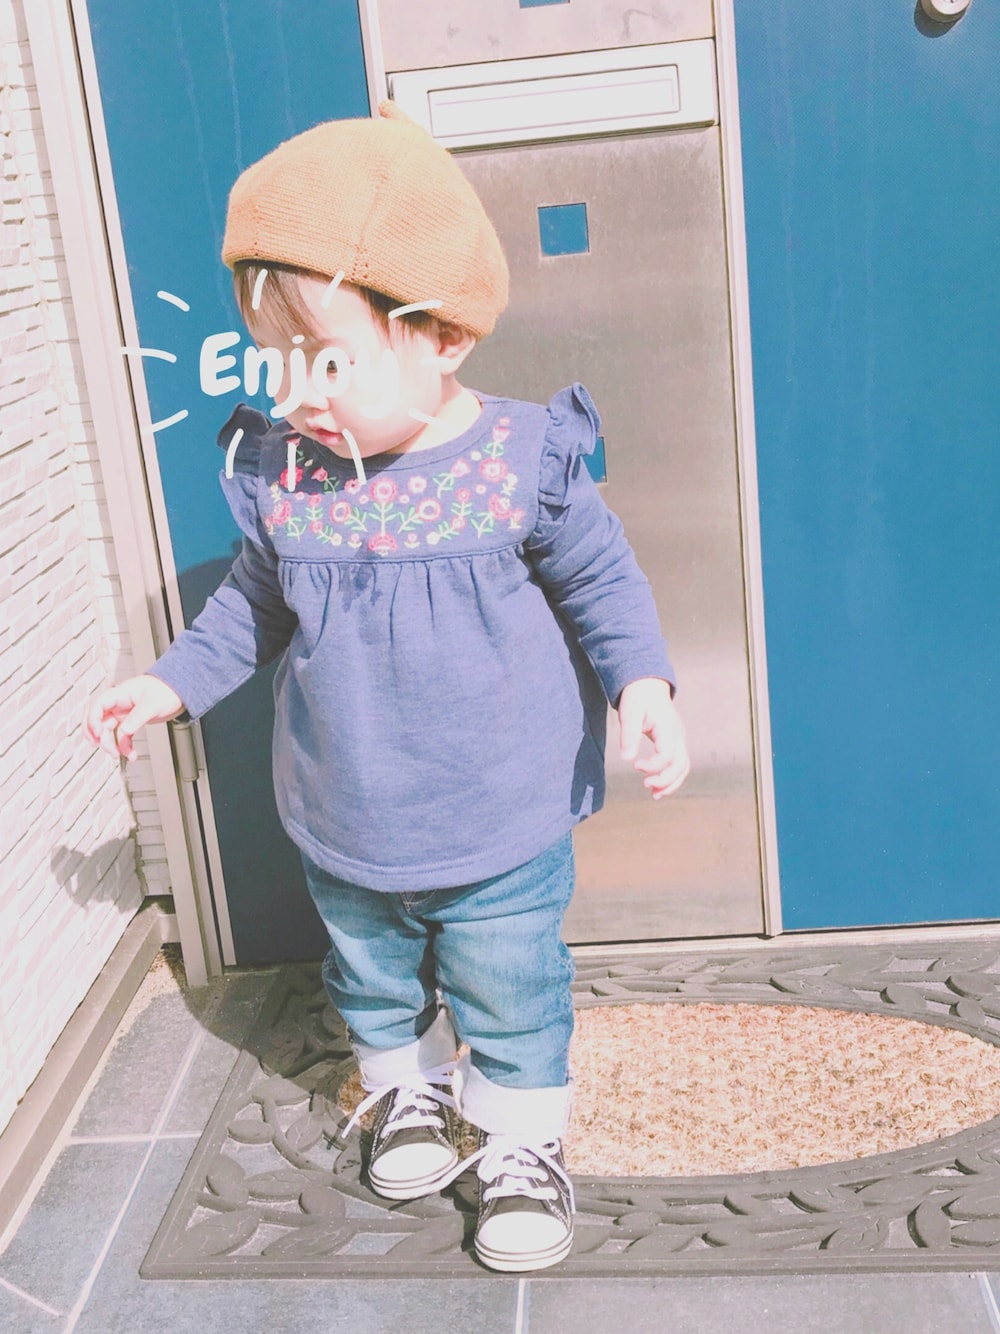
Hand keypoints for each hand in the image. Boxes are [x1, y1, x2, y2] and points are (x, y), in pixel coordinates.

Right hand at [83, 674, 186, 760]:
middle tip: (101, 746)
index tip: (98, 733)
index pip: (98, 705)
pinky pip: (122, 736)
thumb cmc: (167, 690)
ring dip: (111, 744)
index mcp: (121, 694)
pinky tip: (131, 754)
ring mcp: (124, 713)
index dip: (93, 719)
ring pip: (109, 731)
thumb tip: (124, 731)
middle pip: (99, 720)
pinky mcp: (132, 721)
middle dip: (97, 735)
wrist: (180, 692)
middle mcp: (119, 703)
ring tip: (118, 754)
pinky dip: (124, 746)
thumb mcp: (152, 704)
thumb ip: (137, 718)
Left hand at [617, 677, 689, 799]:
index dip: (653, 766)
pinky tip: (658, 785)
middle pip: (680, 765)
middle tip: (646, 786)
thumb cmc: (638, 697)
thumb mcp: (630, 713)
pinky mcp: (676, 742)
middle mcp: (678, 735)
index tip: (635, 766)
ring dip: (671, 783)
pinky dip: (672, 777)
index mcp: (668, 727)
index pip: (667, 755)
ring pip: (683, 767)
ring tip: (655, 794)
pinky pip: (680, 763)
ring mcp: (679, 739)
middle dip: (665, 780)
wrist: (647, 685)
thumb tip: (627, 758)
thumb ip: (629, 735)